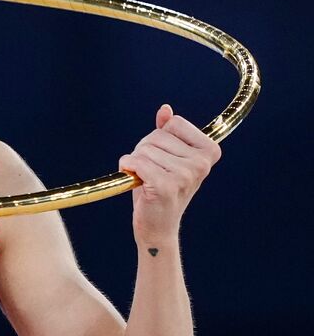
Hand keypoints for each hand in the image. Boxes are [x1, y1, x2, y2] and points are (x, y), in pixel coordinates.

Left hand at [118, 104, 221, 244]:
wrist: (157, 226)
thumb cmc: (160, 189)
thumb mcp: (167, 157)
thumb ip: (167, 132)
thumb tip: (165, 109)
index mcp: (209, 151)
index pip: (174, 123)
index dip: (160, 137)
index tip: (163, 157)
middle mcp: (201, 163)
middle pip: (156, 135)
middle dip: (144, 150)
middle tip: (151, 171)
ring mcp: (185, 175)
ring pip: (143, 149)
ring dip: (135, 162)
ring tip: (145, 179)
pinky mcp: (165, 186)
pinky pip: (136, 162)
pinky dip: (127, 168)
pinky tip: (135, 181)